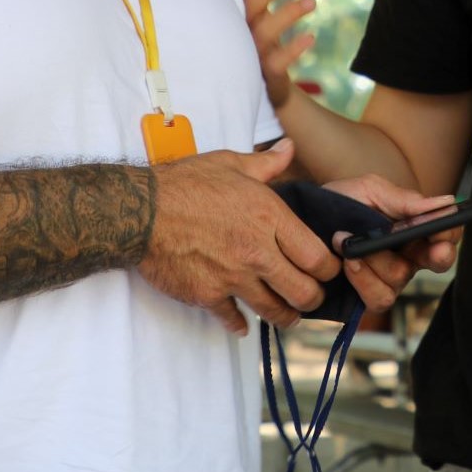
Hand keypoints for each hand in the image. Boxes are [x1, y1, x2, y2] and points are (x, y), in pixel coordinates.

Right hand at [139, 141, 337, 333]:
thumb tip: (289, 148)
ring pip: (274, 311)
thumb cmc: (184, 183)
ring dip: (284, 316)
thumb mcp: (229, 164)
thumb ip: (266, 163)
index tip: (328, 269)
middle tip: (311, 296)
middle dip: (313, 299)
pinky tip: (241, 322)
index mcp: (270, 218)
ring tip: (286, 314)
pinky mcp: (207, 295)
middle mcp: (257, 252)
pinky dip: (239, 323)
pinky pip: (233, 319)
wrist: (139, 211)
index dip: (331, 269)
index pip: (319, 257)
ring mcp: (233, 278)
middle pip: (304, 292)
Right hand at [228, 0, 317, 111]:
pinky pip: (278, 63)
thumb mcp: (248, 5)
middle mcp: (238, 30)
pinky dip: (293, 50)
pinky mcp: (265, 74)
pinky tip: (311, 37)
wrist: (260, 84)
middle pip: (253, 4)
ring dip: (288, 14)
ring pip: (265, 32)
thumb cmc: (251, 35)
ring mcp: (250, 53)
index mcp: (234, 10)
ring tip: (313, 1)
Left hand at [321, 175, 459, 310]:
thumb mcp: (370, 190)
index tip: (444, 228)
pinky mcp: (368, 296)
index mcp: (415, 228)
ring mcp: (389, 278)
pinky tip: (348, 262)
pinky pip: (379, 298)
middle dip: (438, 255)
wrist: (301, 219)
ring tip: (347, 241)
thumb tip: (444, 203)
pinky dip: (364, 280)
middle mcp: (409, 256)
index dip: (451, 232)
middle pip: (438, 261)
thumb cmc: (340, 201)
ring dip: (377, 260)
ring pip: (402, 278)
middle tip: (434, 250)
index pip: (447, 233)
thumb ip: (404, 199)